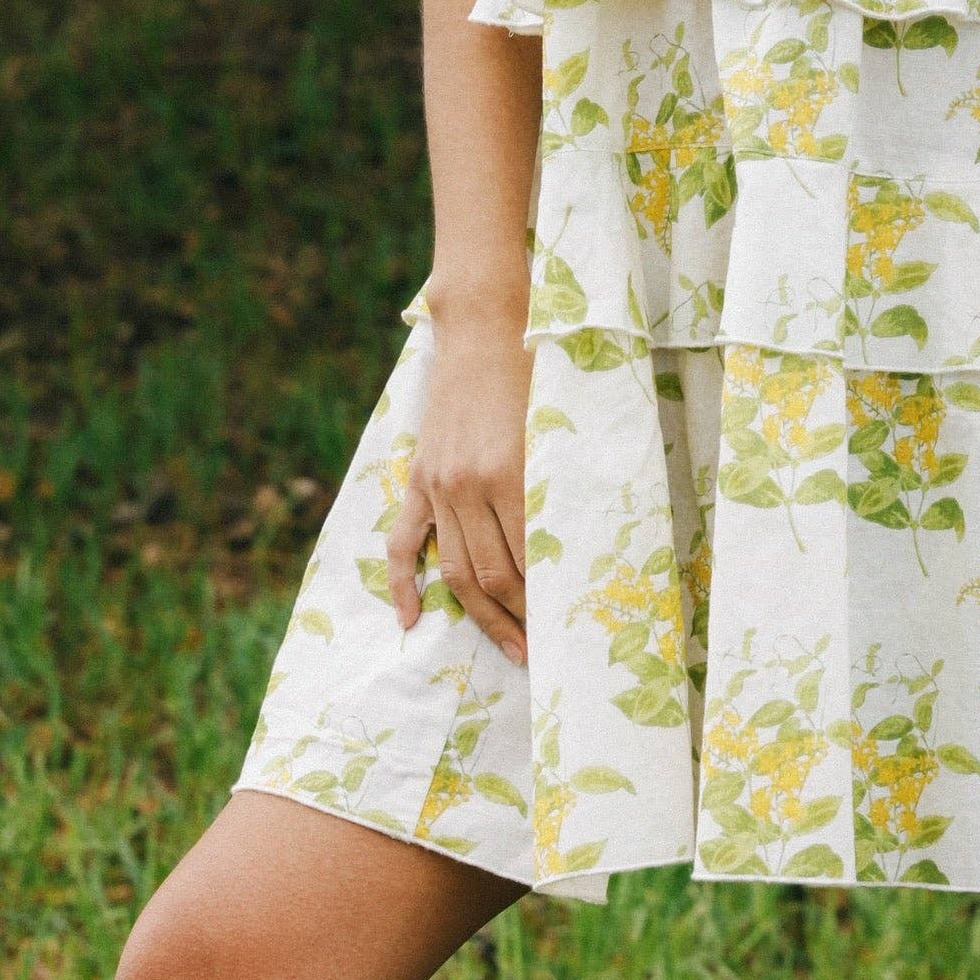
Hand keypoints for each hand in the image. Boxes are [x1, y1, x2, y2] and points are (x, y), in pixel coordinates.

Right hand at [386, 279, 533, 665]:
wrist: (486, 326)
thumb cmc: (537, 371)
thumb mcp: (557, 428)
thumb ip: (558, 484)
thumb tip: (576, 545)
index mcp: (510, 473)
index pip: (526, 560)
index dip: (543, 602)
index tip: (563, 630)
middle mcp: (469, 485)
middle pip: (489, 575)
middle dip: (517, 620)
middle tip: (539, 652)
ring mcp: (438, 483)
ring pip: (453, 567)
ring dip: (480, 614)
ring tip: (507, 646)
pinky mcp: (420, 476)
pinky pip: (404, 539)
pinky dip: (404, 582)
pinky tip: (411, 618)